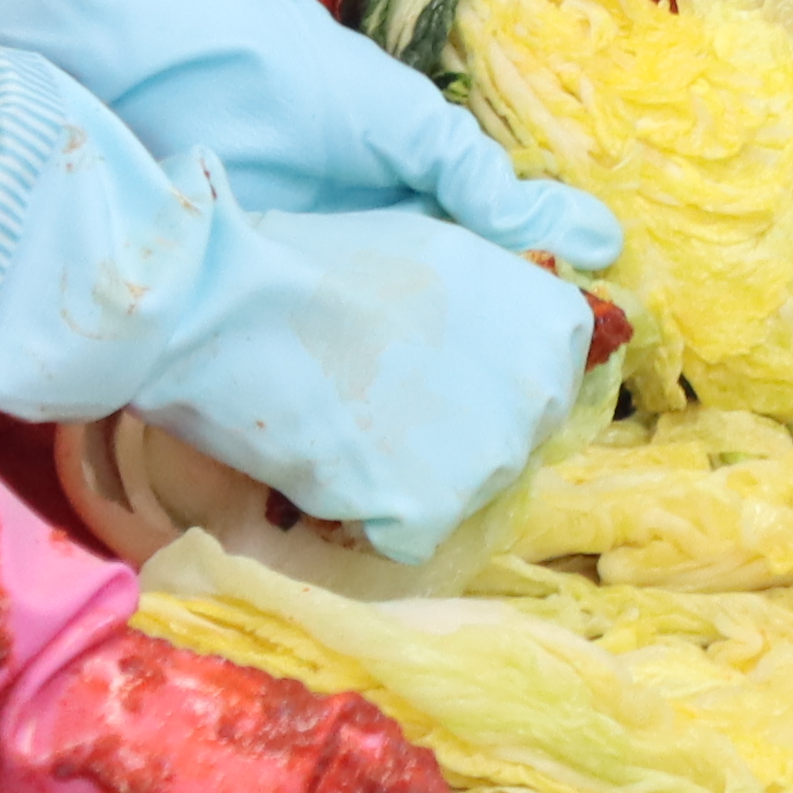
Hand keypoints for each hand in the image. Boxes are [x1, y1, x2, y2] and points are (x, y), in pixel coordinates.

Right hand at [125, 200, 600, 561]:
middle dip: (448, 437)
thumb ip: (490, 308)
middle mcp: (541, 392)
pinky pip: (406, 534)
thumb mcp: (442, 257)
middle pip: (505, 444)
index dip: (477, 388)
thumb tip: (494, 347)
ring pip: (457, 493)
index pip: (540, 385)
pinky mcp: (434, 512)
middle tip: (376, 406)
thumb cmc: (324, 263)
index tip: (425, 377)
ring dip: (405, 478)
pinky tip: (330, 467)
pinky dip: (366, 517)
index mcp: (554, 324)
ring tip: (345, 429)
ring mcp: (494, 456)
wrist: (238, 301)